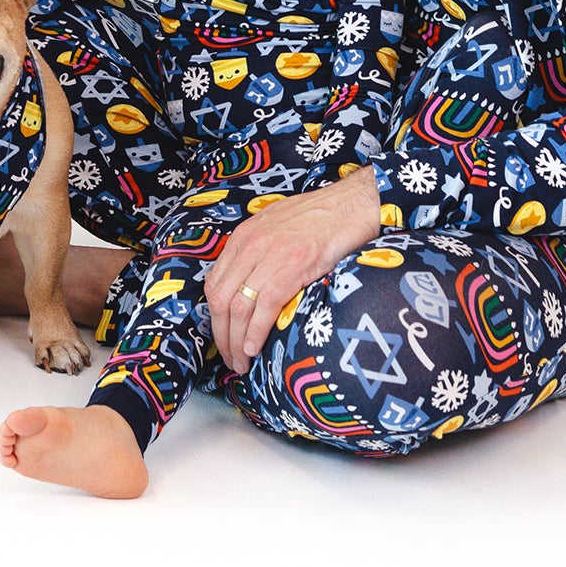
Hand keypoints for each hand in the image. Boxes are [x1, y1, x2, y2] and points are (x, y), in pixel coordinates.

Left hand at [206, 165, 381, 375]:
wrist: (351, 204)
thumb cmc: (319, 217)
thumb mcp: (276, 227)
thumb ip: (259, 252)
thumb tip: (253, 285)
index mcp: (243, 236)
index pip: (214, 282)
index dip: (214, 315)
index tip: (222, 336)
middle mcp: (250, 245)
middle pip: (220, 298)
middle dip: (222, 334)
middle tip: (230, 359)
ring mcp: (270, 255)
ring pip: (238, 305)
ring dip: (236, 340)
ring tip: (242, 362)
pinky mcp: (293, 267)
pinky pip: (264, 305)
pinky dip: (256, 331)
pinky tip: (255, 348)